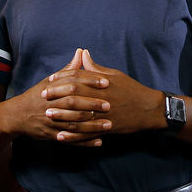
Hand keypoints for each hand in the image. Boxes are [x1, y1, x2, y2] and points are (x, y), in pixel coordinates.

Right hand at [6, 49, 110, 145]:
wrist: (17, 116)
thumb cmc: (38, 95)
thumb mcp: (50, 81)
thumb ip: (68, 70)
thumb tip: (81, 52)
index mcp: (52, 88)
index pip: (73, 82)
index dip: (90, 82)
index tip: (106, 82)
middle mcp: (51, 104)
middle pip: (73, 104)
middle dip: (92, 104)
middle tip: (109, 105)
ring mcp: (51, 121)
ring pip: (73, 124)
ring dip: (92, 126)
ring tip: (109, 125)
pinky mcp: (51, 135)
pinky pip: (70, 140)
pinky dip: (84, 142)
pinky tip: (98, 142)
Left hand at [44, 49, 164, 139]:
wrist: (148, 109)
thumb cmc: (131, 89)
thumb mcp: (114, 74)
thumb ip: (95, 68)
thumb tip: (83, 54)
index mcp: (102, 84)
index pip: (78, 80)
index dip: (63, 79)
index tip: (50, 79)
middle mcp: (101, 99)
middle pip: (75, 97)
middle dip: (57, 96)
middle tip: (42, 96)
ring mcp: (103, 116)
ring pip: (79, 117)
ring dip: (62, 116)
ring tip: (48, 115)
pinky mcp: (106, 129)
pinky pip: (86, 134)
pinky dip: (73, 136)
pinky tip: (61, 136)